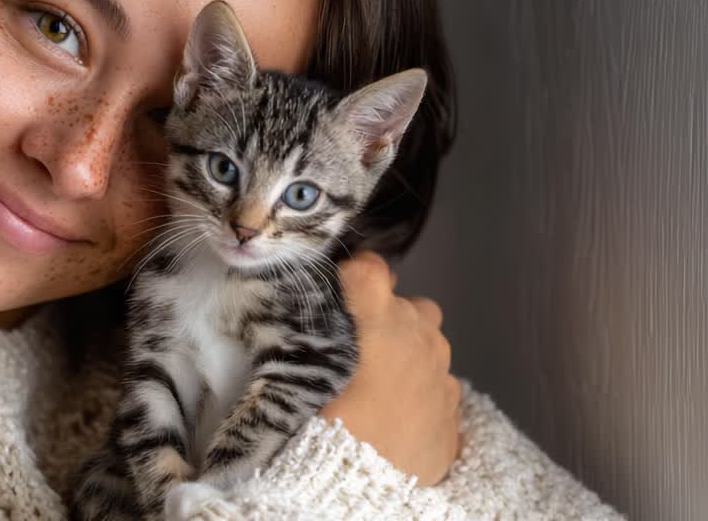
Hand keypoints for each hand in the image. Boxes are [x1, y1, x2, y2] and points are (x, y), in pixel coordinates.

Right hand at [319, 251, 460, 485]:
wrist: (363, 485)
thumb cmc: (325, 422)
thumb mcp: (299, 370)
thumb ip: (306, 335)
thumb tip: (301, 318)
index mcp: (382, 316)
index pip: (370, 268)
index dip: (350, 278)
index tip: (335, 296)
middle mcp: (420, 335)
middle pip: (405, 304)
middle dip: (381, 319)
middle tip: (351, 352)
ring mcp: (442, 371)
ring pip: (427, 344)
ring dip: (405, 354)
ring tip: (375, 386)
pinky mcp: (452, 408)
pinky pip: (436, 385)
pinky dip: (417, 392)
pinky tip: (393, 414)